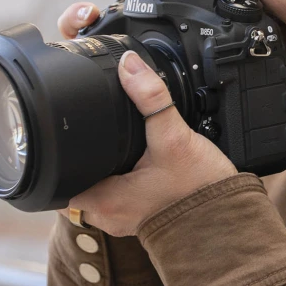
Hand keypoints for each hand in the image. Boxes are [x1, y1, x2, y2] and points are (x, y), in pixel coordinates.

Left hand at [54, 4, 237, 235]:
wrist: (228, 219)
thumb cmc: (199, 190)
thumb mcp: (173, 138)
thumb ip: (151, 99)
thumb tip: (130, 64)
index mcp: (102, 200)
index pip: (58, 176)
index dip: (61, 152)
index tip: (69, 133)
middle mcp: (106, 215)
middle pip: (75, 179)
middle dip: (83, 157)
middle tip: (97, 133)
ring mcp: (122, 221)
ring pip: (96, 188)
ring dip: (102, 169)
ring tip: (116, 146)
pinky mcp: (139, 219)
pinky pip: (117, 197)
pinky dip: (121, 180)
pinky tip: (137, 164)